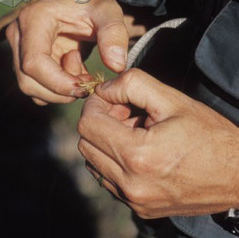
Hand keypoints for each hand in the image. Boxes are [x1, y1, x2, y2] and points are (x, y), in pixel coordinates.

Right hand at [6, 0, 145, 105]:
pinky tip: (75, 71)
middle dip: (61, 90)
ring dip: (60, 91)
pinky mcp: (24, 59)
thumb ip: (114, 34)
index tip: (85, 85)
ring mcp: (19, 48)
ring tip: (82, 70)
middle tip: (88, 78)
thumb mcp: (107, 11)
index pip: (34, 63)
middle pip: (28, 81)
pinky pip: (36, 87)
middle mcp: (18, 34)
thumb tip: (116, 66)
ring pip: (31, 88)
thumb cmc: (92, 1)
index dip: (58, 82)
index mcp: (33, 18)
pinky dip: (57, 89)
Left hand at [78, 68, 238, 217]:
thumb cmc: (209, 134)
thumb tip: (103, 90)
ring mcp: (135, 201)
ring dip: (105, 143)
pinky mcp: (141, 210)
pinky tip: (139, 150)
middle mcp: (131, 185)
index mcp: (138, 156)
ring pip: (94, 164)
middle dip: (100, 122)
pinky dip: (114, 162)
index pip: (88, 125)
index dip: (95, 104)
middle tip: (126, 113)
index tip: (114, 98)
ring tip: (135, 132)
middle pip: (86, 144)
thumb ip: (132, 84)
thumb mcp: (172, 99)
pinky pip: (109, 180)